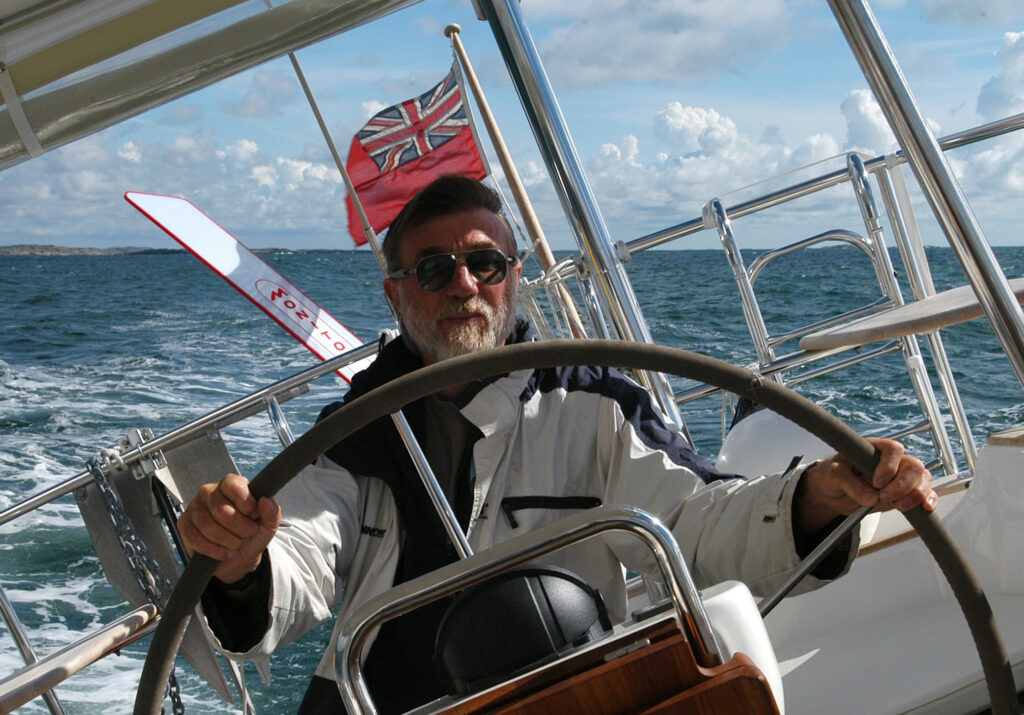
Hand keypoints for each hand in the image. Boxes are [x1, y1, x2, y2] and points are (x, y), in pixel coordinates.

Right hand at [177, 473, 281, 583]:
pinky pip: (196, 539)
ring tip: (236, 544)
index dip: (246, 504)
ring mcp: (194, 507)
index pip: (234, 486)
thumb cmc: (251, 535)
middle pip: (222, 510)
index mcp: (231, 484)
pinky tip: (224, 553)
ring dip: (228, 541)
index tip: (254, 515)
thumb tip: (266, 501)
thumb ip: (272, 513)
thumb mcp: (267, 526)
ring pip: (209, 526)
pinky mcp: (184, 524)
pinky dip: (214, 550)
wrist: (236, 557)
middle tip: (247, 535)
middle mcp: (210, 491)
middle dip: (240, 529)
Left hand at [796, 437, 936, 535]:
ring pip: (922, 478)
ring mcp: (901, 476)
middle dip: (902, 484)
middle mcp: (892, 460)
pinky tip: (925, 507)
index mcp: (874, 448)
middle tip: (884, 497)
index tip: (876, 483)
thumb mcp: (832, 475)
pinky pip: (925, 493)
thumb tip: (870, 497)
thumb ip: (849, 483)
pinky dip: (928, 500)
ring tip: (898, 506)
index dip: (889, 466)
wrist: (833, 492)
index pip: (893, 449)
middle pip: (913, 465)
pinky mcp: (905, 492)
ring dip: (915, 494)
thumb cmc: (832, 475)